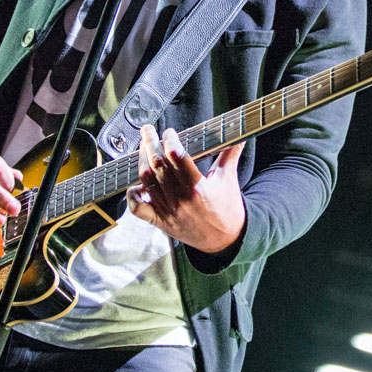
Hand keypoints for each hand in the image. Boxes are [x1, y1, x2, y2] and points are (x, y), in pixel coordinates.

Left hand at [127, 125, 245, 253]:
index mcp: (197, 187)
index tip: (169, 132)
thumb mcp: (229, 179)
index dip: (169, 140)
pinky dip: (132, 195)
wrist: (224, 240)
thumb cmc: (227, 208)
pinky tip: (135, 184)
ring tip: (142, 148)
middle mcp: (180, 198)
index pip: (176, 156)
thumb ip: (230, 154)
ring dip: (141, 161)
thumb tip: (239, 136)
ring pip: (146, 181)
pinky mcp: (160, 221)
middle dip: (149, 143)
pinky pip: (139, 208)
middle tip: (147, 131)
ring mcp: (168, 210)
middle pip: (157, 165)